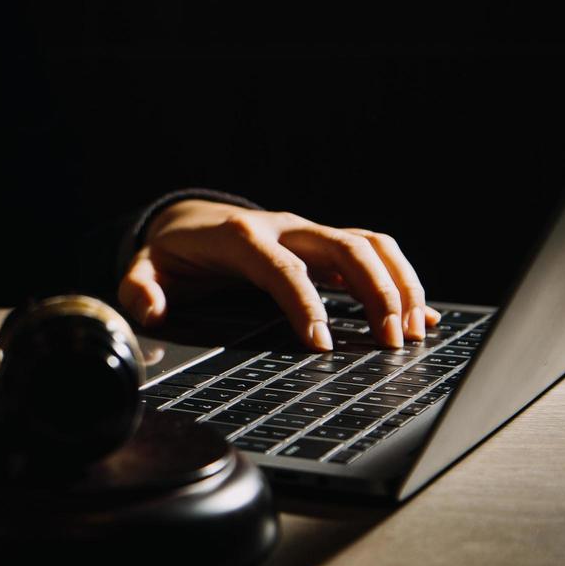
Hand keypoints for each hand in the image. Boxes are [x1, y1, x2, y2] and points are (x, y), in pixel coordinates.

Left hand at [117, 200, 439, 350]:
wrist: (189, 222)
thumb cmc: (172, 253)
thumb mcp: (146, 269)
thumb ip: (141, 290)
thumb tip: (150, 312)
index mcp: (241, 237)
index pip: (282, 267)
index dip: (305, 302)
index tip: (322, 343)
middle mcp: (284, 228)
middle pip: (344, 247)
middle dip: (375, 291)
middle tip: (391, 342)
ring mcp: (309, 234)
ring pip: (369, 245)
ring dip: (398, 284)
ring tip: (412, 332)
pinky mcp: (325, 246)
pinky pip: (374, 254)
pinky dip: (403, 280)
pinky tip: (423, 316)